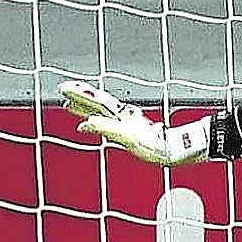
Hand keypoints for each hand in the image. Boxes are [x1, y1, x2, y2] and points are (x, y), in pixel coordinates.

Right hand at [59, 81, 208, 165]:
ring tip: (71, 105)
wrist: (177, 151)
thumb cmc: (159, 146)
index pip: (97, 102)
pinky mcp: (133, 133)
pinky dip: (99, 122)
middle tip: (64, 91)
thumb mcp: (130, 139)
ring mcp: (128, 124)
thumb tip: (86, 124)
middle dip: (81, 98)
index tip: (64, 90)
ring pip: (103, 113)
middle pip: (99, 104)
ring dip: (87, 108)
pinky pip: (111, 124)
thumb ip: (108, 129)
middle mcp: (124, 118)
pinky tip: (94, 123)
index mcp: (122, 117)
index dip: (81, 95)